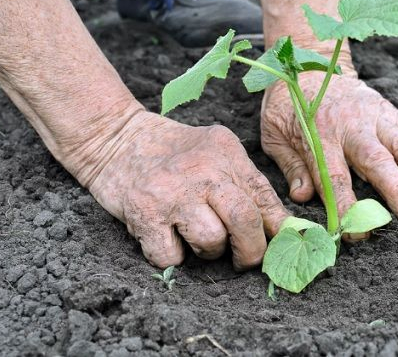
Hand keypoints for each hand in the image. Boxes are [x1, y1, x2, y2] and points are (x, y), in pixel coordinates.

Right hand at [86, 112, 288, 268]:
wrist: (116, 139)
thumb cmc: (174, 154)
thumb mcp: (216, 154)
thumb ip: (247, 185)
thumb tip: (282, 228)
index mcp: (226, 153)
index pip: (264, 196)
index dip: (278, 228)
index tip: (280, 245)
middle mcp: (202, 171)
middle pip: (244, 221)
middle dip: (251, 251)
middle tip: (245, 258)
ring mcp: (172, 193)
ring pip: (211, 242)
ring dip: (208, 252)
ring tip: (196, 236)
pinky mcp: (144, 214)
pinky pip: (171, 257)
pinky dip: (172, 257)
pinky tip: (167, 237)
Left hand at [261, 68, 397, 229]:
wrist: (308, 65)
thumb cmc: (289, 106)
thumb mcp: (275, 134)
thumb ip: (291, 166)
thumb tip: (303, 197)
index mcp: (320, 135)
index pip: (334, 176)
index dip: (346, 206)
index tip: (355, 233)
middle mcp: (352, 126)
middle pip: (377, 161)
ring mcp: (376, 117)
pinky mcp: (391, 112)